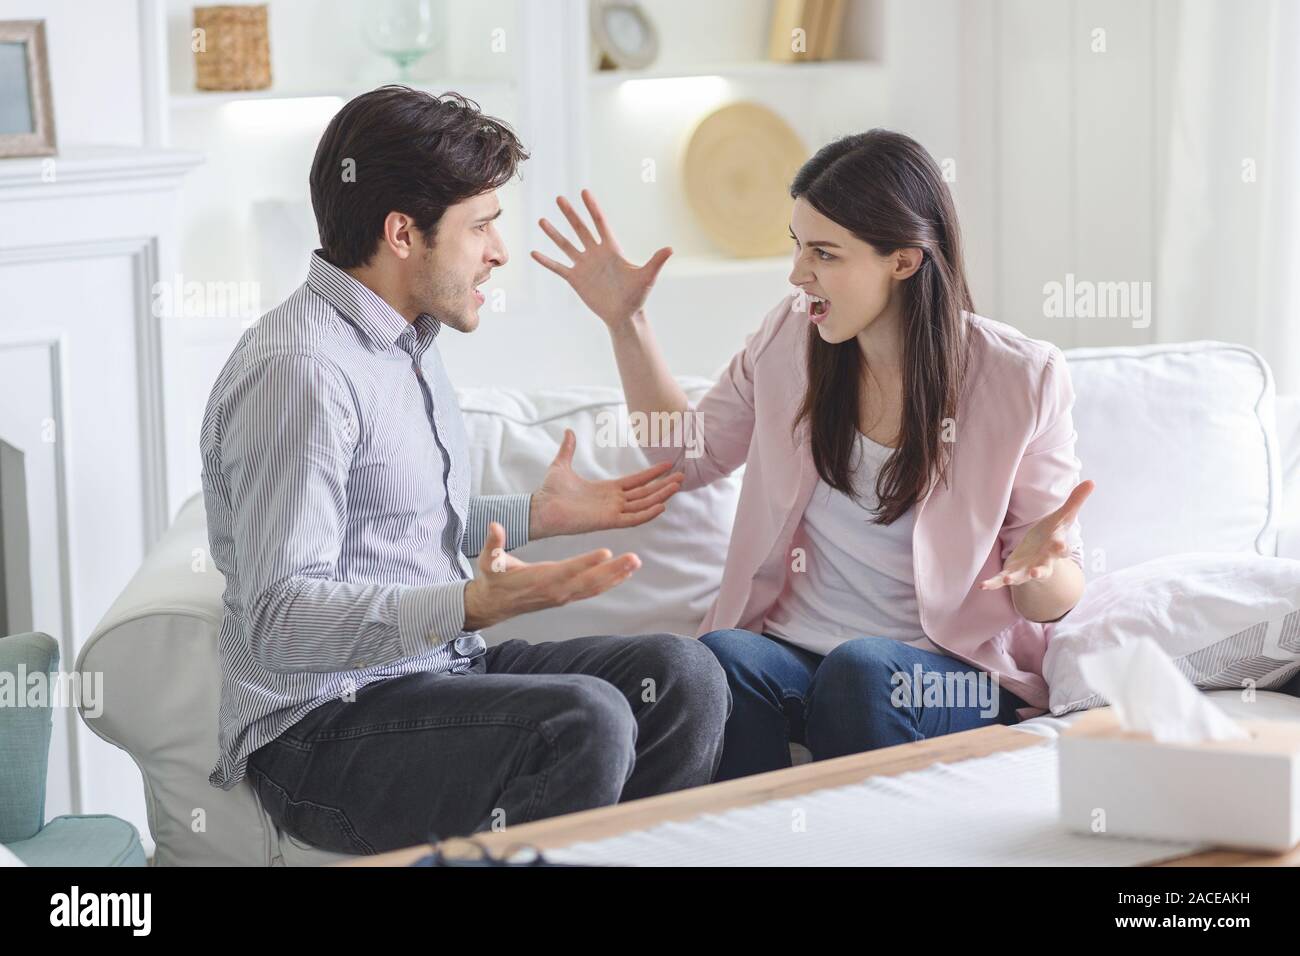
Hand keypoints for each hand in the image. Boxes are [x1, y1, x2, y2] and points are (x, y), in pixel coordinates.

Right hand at [462, 522, 640, 630]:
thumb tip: (495, 526)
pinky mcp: (565, 597)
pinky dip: (609, 582)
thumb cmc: (493, 578)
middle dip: (613, 570)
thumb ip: (494, 544)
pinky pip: (591, 591)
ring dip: (616, 576)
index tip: (606, 553)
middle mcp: (555, 590)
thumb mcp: (490, 560)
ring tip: (635, 563)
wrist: (493, 604)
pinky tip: (623, 574)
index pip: (568, 570)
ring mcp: (562, 596)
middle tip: (634, 558)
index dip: (587, 562)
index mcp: (540, 579)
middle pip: (589, 581)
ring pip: (594, 587)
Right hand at [530, 189, 672, 328]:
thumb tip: (670, 249)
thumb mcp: (647, 277)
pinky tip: (534, 253)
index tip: (584, 192)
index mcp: (611, 249)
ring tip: (541, 221)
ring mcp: (584, 265)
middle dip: (570, 214)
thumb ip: (656, 262)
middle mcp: (595, 253)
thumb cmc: (637, 296)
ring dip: (554, 234)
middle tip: (559, 198)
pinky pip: (558, 268)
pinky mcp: (575, 279)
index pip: (599, 223)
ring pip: (566, 245)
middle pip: (580, 229)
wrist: (624, 315)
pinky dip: (547, 261)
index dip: (592, 208)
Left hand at [530, 428, 683, 538]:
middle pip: (645, 493)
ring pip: (643, 504)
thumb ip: (568, 449)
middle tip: (682, 476)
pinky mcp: (607, 521)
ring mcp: (612, 512)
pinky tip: (662, 505)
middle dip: (664, 485)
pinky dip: (648, 513)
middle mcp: (613, 502)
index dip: (652, 474)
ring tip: (677, 485)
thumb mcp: (561, 465)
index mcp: (607, 490)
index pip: (636, 482)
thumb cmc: (549, 492)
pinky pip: (633, 519)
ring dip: (661, 495)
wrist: (539, 508)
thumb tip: (568, 431)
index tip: (668, 464)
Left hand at [979, 480, 1094, 589]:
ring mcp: (1027, 569)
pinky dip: (993, 583)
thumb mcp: (1063, 517)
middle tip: (1036, 572)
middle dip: (1040, 570)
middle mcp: (1042, 562)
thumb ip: (1075, 501)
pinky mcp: (1013, 572)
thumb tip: (1092, 481)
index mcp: (1054, 548)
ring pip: (1023, 577)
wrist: (1040, 557)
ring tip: (1008, 580)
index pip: (1061, 549)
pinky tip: (982, 585)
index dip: (1062, 548)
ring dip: (1015, 578)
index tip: (1062, 548)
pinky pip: (1002, 580)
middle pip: (1044, 568)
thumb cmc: (1051, 535)